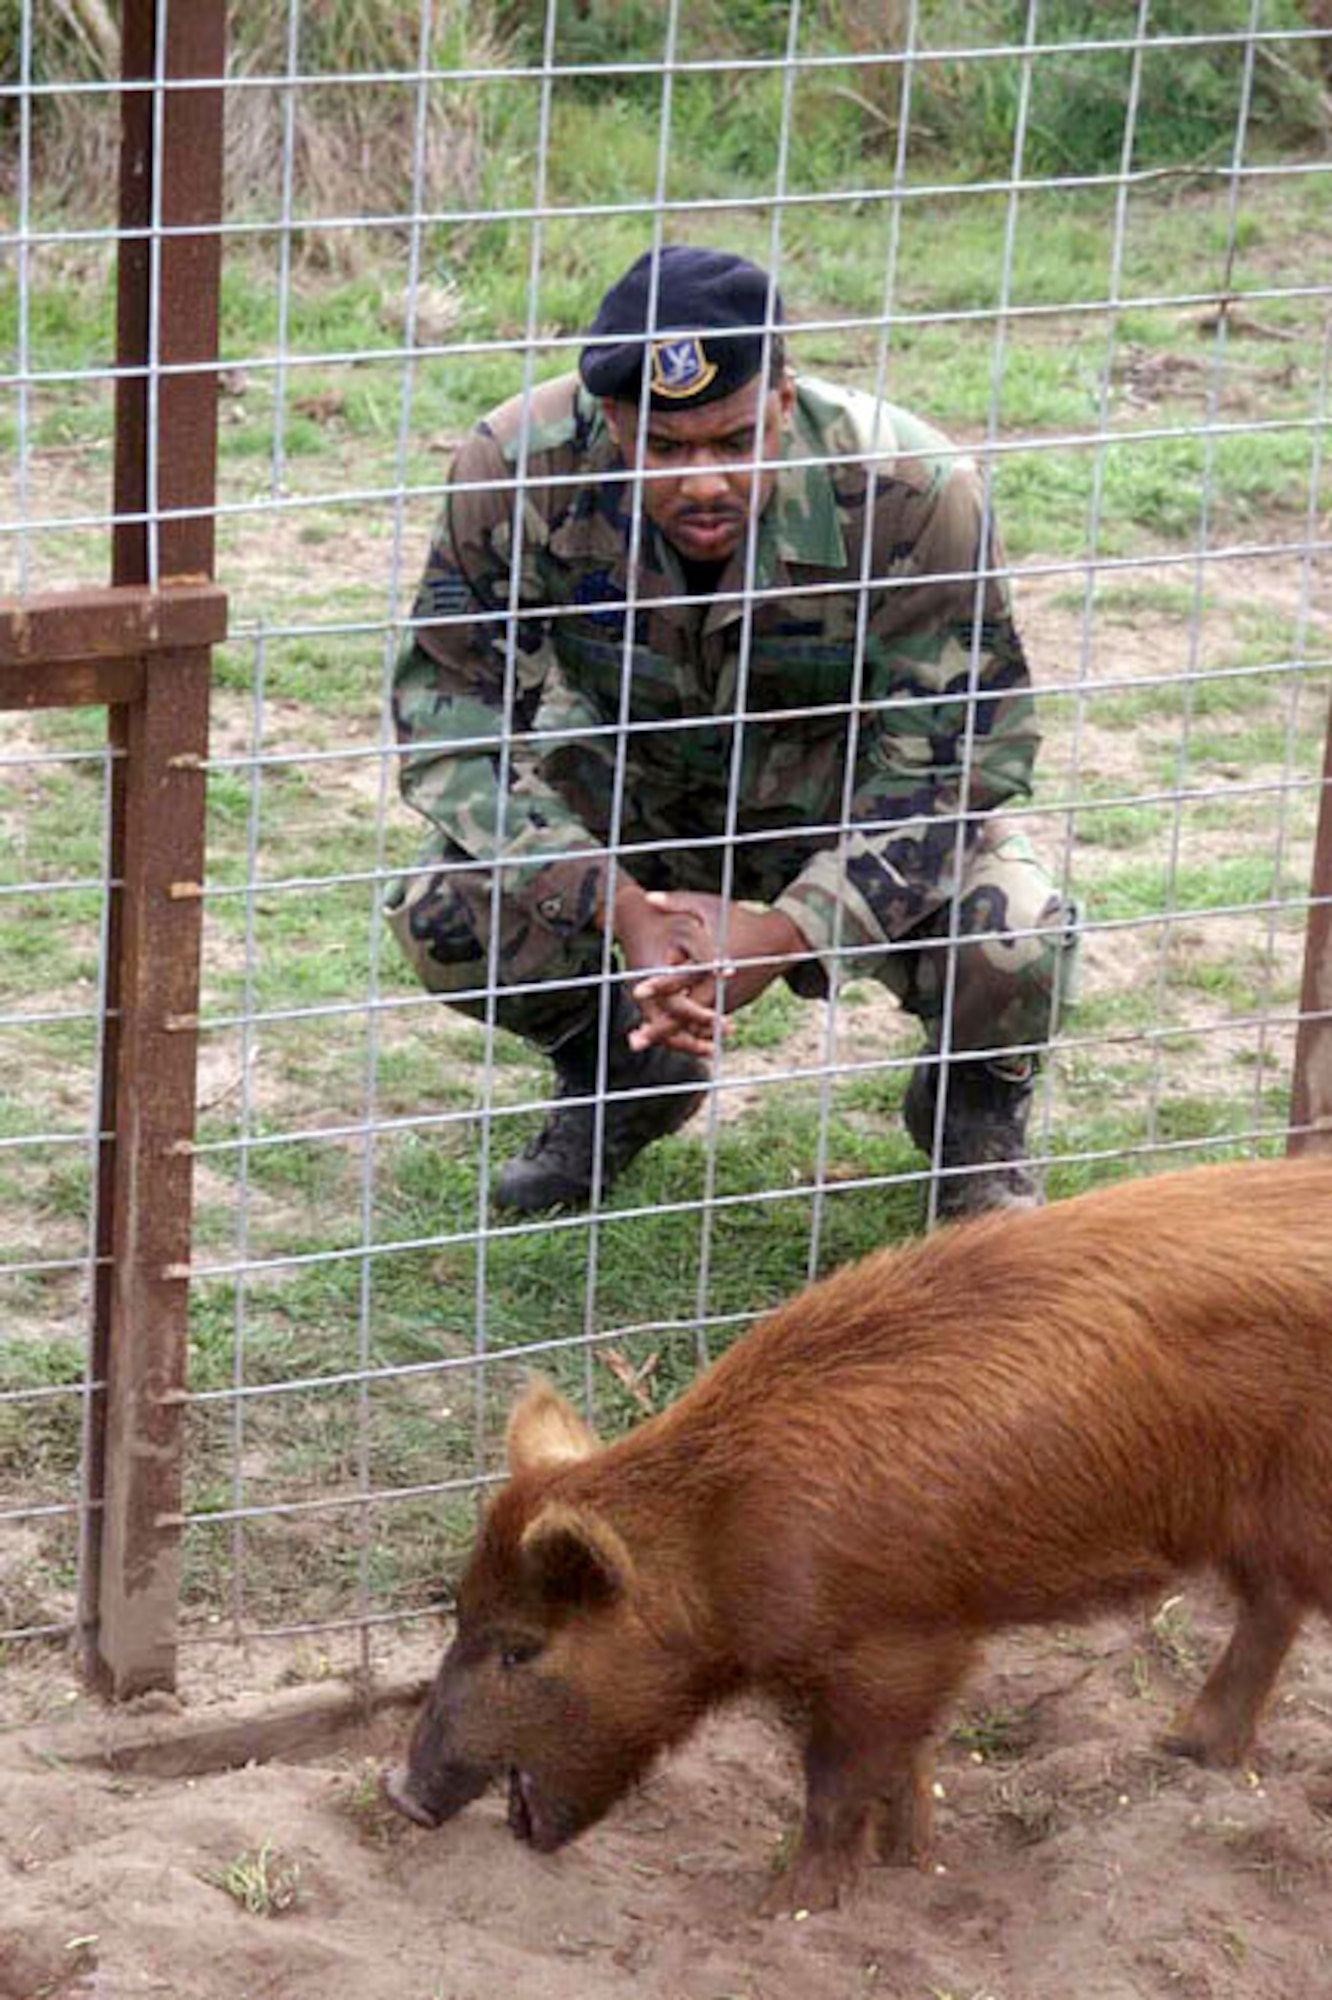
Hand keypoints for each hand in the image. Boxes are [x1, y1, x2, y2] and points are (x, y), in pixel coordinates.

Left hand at [624, 891, 805, 1055]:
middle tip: (635, 1040)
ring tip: (640, 1041)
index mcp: (712, 961)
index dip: (661, 985)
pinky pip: (703, 1024)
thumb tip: (647, 898)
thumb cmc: (739, 920)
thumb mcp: (709, 906)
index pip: (683, 977)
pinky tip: (660, 1038)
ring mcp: (725, 1000)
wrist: (778, 943)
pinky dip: (684, 1032)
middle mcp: (719, 986)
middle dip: (660, 1028)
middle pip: (686, 1013)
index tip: (637, 992)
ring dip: (669, 1035)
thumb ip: (677, 902)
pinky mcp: (727, 1006)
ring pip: (694, 1024)